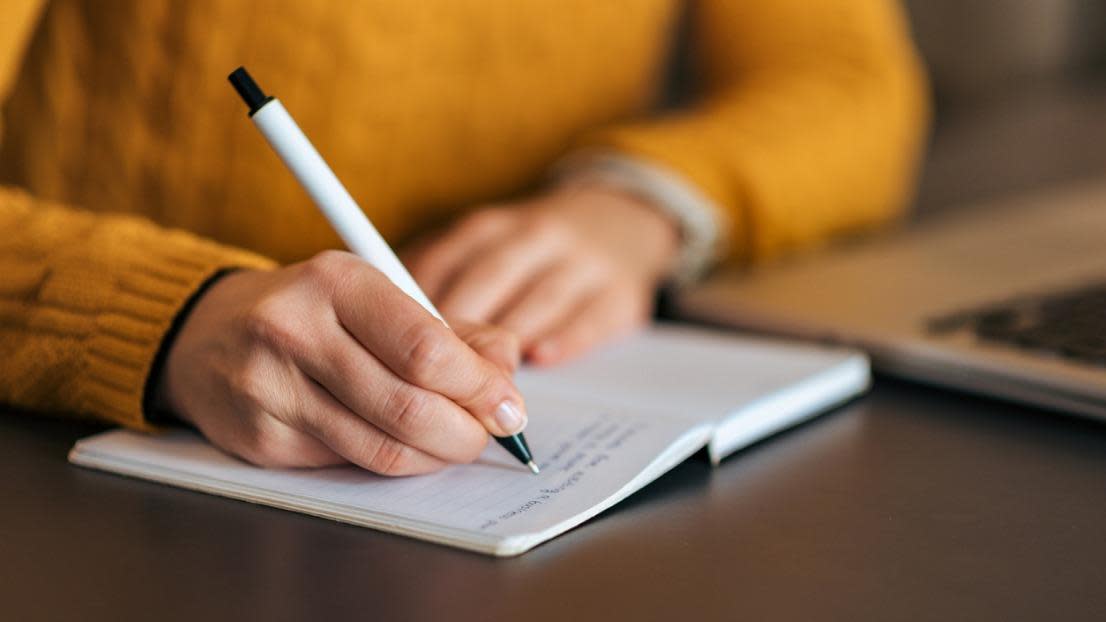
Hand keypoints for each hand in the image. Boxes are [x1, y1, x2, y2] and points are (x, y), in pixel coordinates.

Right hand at [153, 251, 526, 475]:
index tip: (508, 404)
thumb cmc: (313, 311)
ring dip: (435, 455)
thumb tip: (506, 369)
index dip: (479, 386)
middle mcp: (296, 330)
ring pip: (381, 447)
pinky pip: (349, 465)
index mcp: (337, 281)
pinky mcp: (261, 439)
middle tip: (488, 434)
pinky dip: (392, 462)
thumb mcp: (378, 296)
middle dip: (465, 431)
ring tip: (454, 442)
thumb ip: (451, 329)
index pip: (426, 348)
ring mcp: (271, 388)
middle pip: (408, 405)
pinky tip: (403, 445)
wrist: (206, 334)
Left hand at [404, 185, 679, 364]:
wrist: (620, 221)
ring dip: (508, 340)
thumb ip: (437, 281)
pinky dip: (565, 338)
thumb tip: (379, 329)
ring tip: (480, 382)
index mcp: (489, 228)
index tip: (393, 345)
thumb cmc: (529, 252)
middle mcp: (535, 236)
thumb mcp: (483, 249)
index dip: (417, 306)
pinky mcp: (621, 292)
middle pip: (489, 280)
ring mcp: (583, 262)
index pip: (444, 262)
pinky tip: (541, 358)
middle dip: (459, 330)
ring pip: (538, 298)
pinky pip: (591, 316)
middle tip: (433, 376)